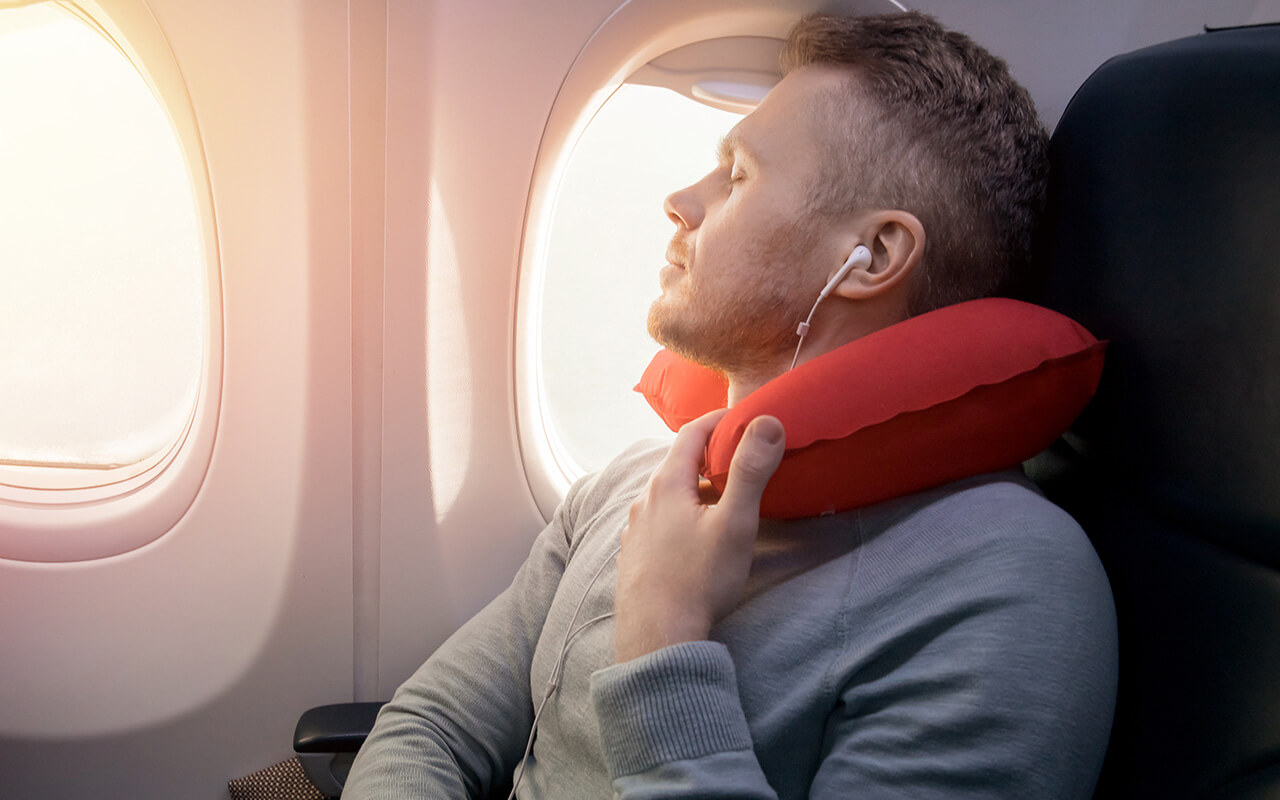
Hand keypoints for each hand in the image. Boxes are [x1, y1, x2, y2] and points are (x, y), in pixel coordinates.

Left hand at [613, 410, 785, 662]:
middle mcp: (644, 500)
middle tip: (744, 460)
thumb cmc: (698, 580)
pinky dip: (682, 515)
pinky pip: (660, 521)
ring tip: (725, 500)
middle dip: (711, 456)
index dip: (720, 420)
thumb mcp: (734, 523)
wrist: (657, 637)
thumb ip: (750, 471)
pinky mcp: (635, 554)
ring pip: (669, 494)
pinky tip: (697, 537)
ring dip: (696, 489)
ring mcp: (635, 529)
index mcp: (667, 484)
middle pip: (679, 463)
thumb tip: (768, 423)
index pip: (691, 432)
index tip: (745, 419)